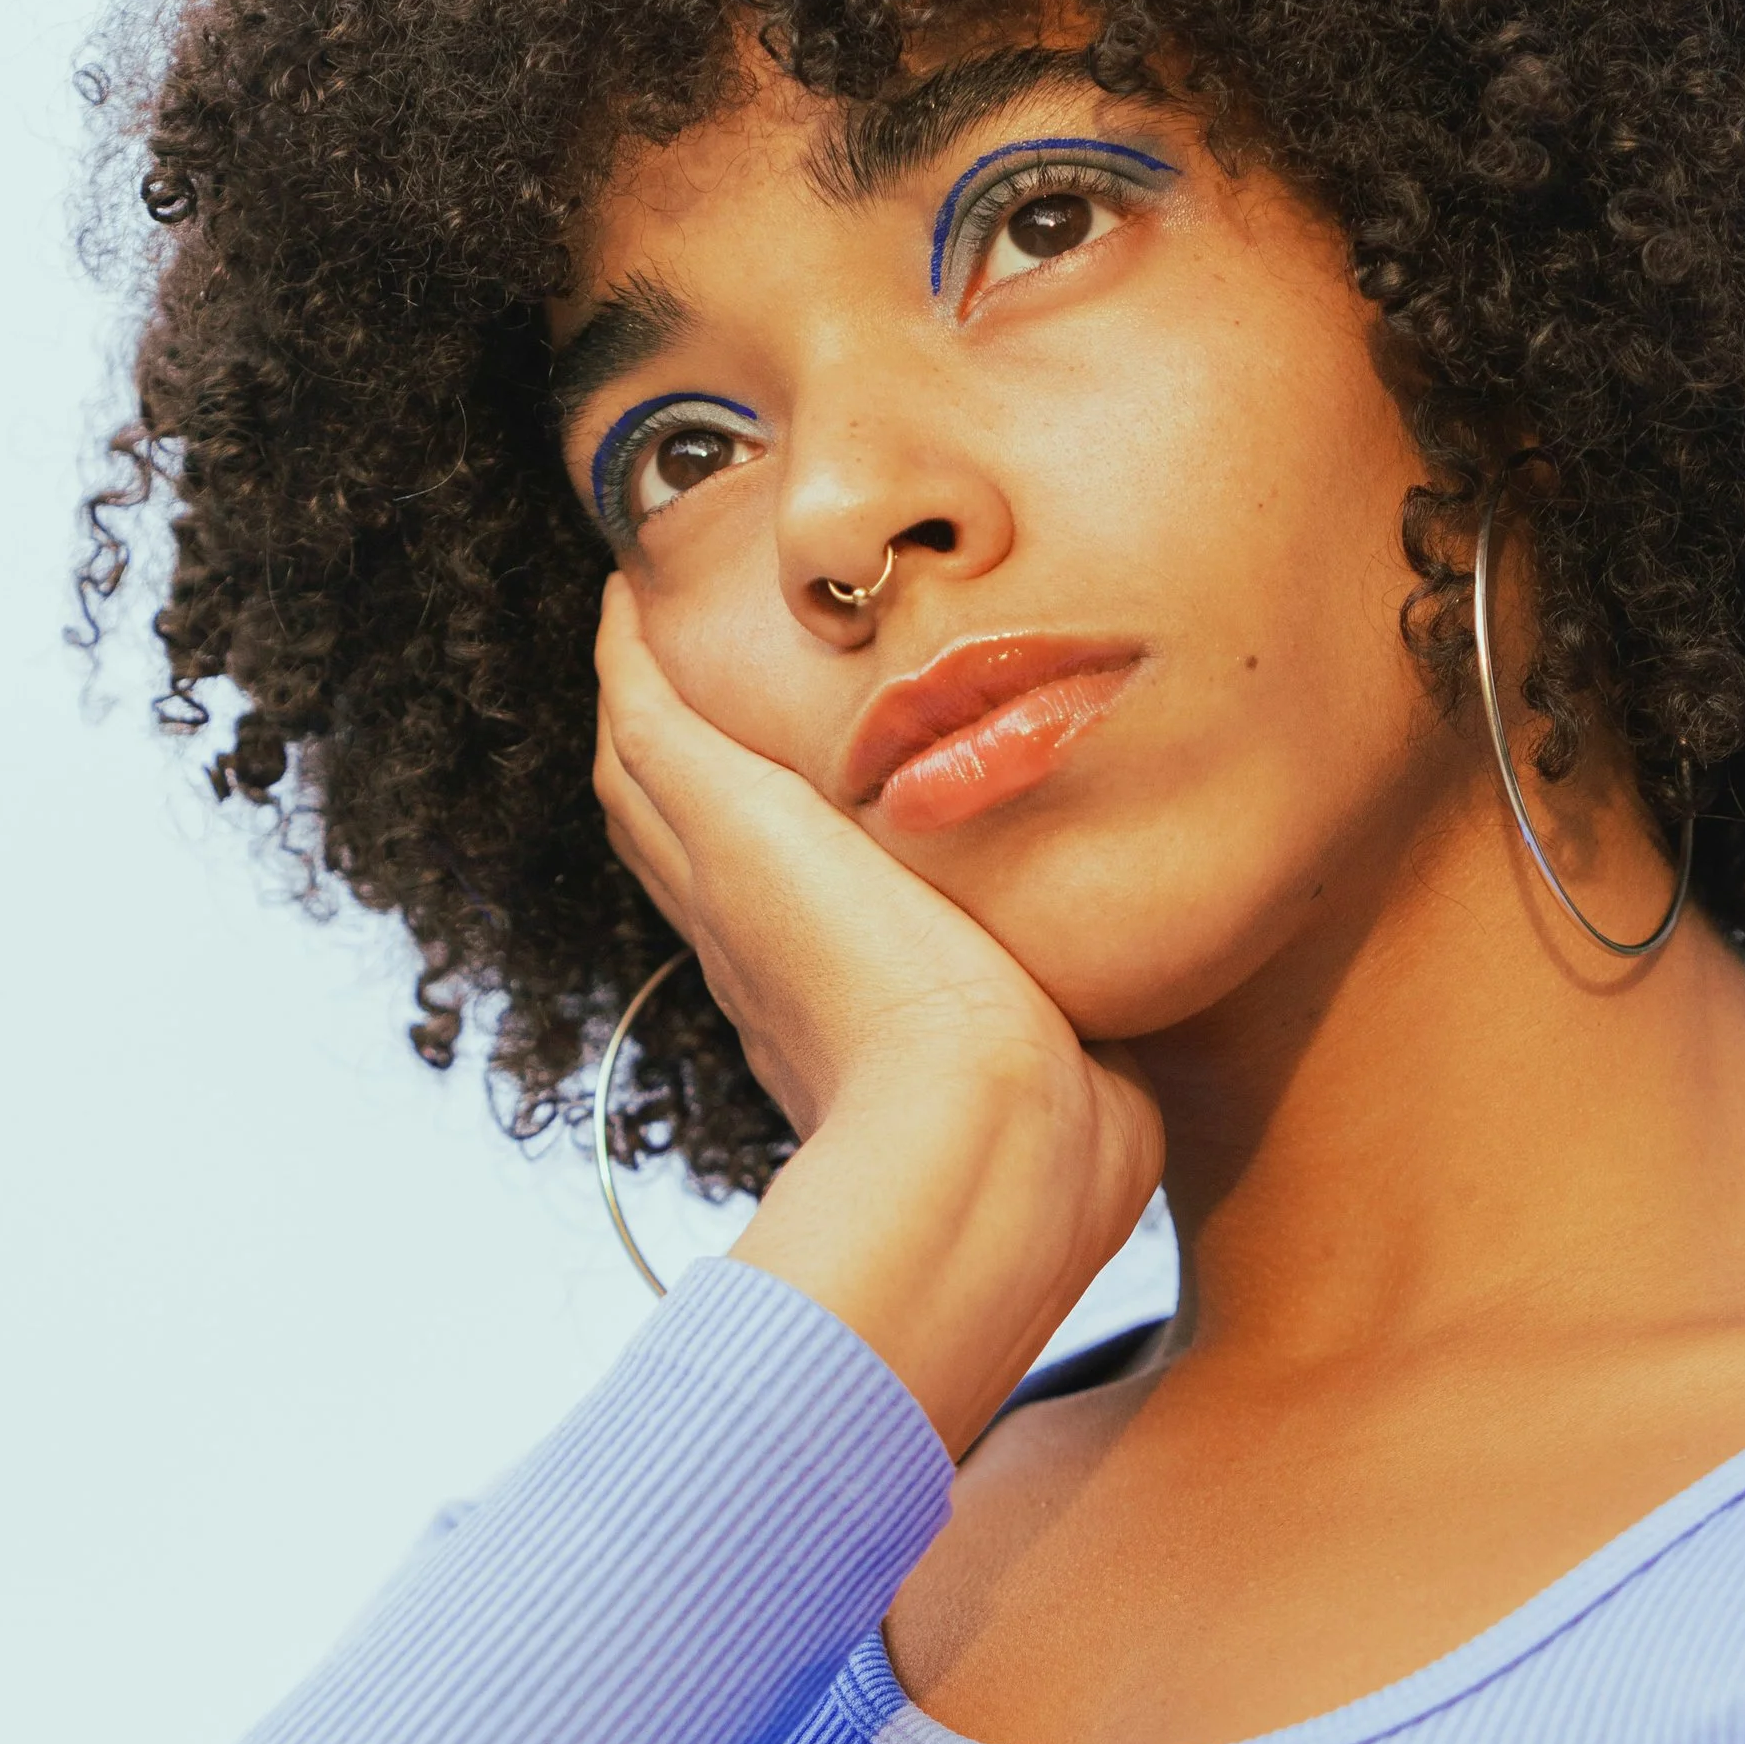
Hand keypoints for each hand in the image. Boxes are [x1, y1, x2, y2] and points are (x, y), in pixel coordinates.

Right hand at [593, 584, 1161, 1451]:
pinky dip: (629, 658)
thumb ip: (1077, 1055)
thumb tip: (1115, 1052)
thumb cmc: (1047, 1152)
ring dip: (637, 700)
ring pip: (645, 777)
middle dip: (673, 762)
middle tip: (664, 675)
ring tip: (639, 617)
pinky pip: (649, 718)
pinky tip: (629, 592)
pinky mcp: (732, 825)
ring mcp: (729, 886)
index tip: (770, 812)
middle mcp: (754, 956)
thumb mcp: (1066, 1088)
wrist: (988, 1139)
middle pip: (677, 839)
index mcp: (825, 1017)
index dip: (758, 863)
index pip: (771, 923)